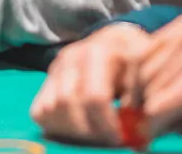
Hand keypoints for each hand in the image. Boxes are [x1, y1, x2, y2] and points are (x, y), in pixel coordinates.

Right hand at [30, 23, 152, 145]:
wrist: (114, 40)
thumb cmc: (131, 61)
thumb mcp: (143, 74)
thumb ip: (142, 103)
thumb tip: (138, 140)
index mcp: (99, 52)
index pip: (94, 96)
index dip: (106, 124)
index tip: (120, 139)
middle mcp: (72, 56)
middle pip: (69, 104)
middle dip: (88, 130)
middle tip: (106, 140)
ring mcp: (56, 68)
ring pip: (52, 108)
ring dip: (72, 129)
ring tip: (94, 134)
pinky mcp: (46, 80)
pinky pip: (39, 111)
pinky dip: (55, 125)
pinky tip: (77, 128)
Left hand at [130, 12, 181, 139]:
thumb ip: (173, 65)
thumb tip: (138, 95)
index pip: (139, 50)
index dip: (131, 78)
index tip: (129, 99)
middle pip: (139, 70)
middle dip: (134, 97)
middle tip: (133, 118)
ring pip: (148, 89)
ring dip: (145, 113)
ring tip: (147, 128)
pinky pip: (161, 105)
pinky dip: (154, 122)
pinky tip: (154, 133)